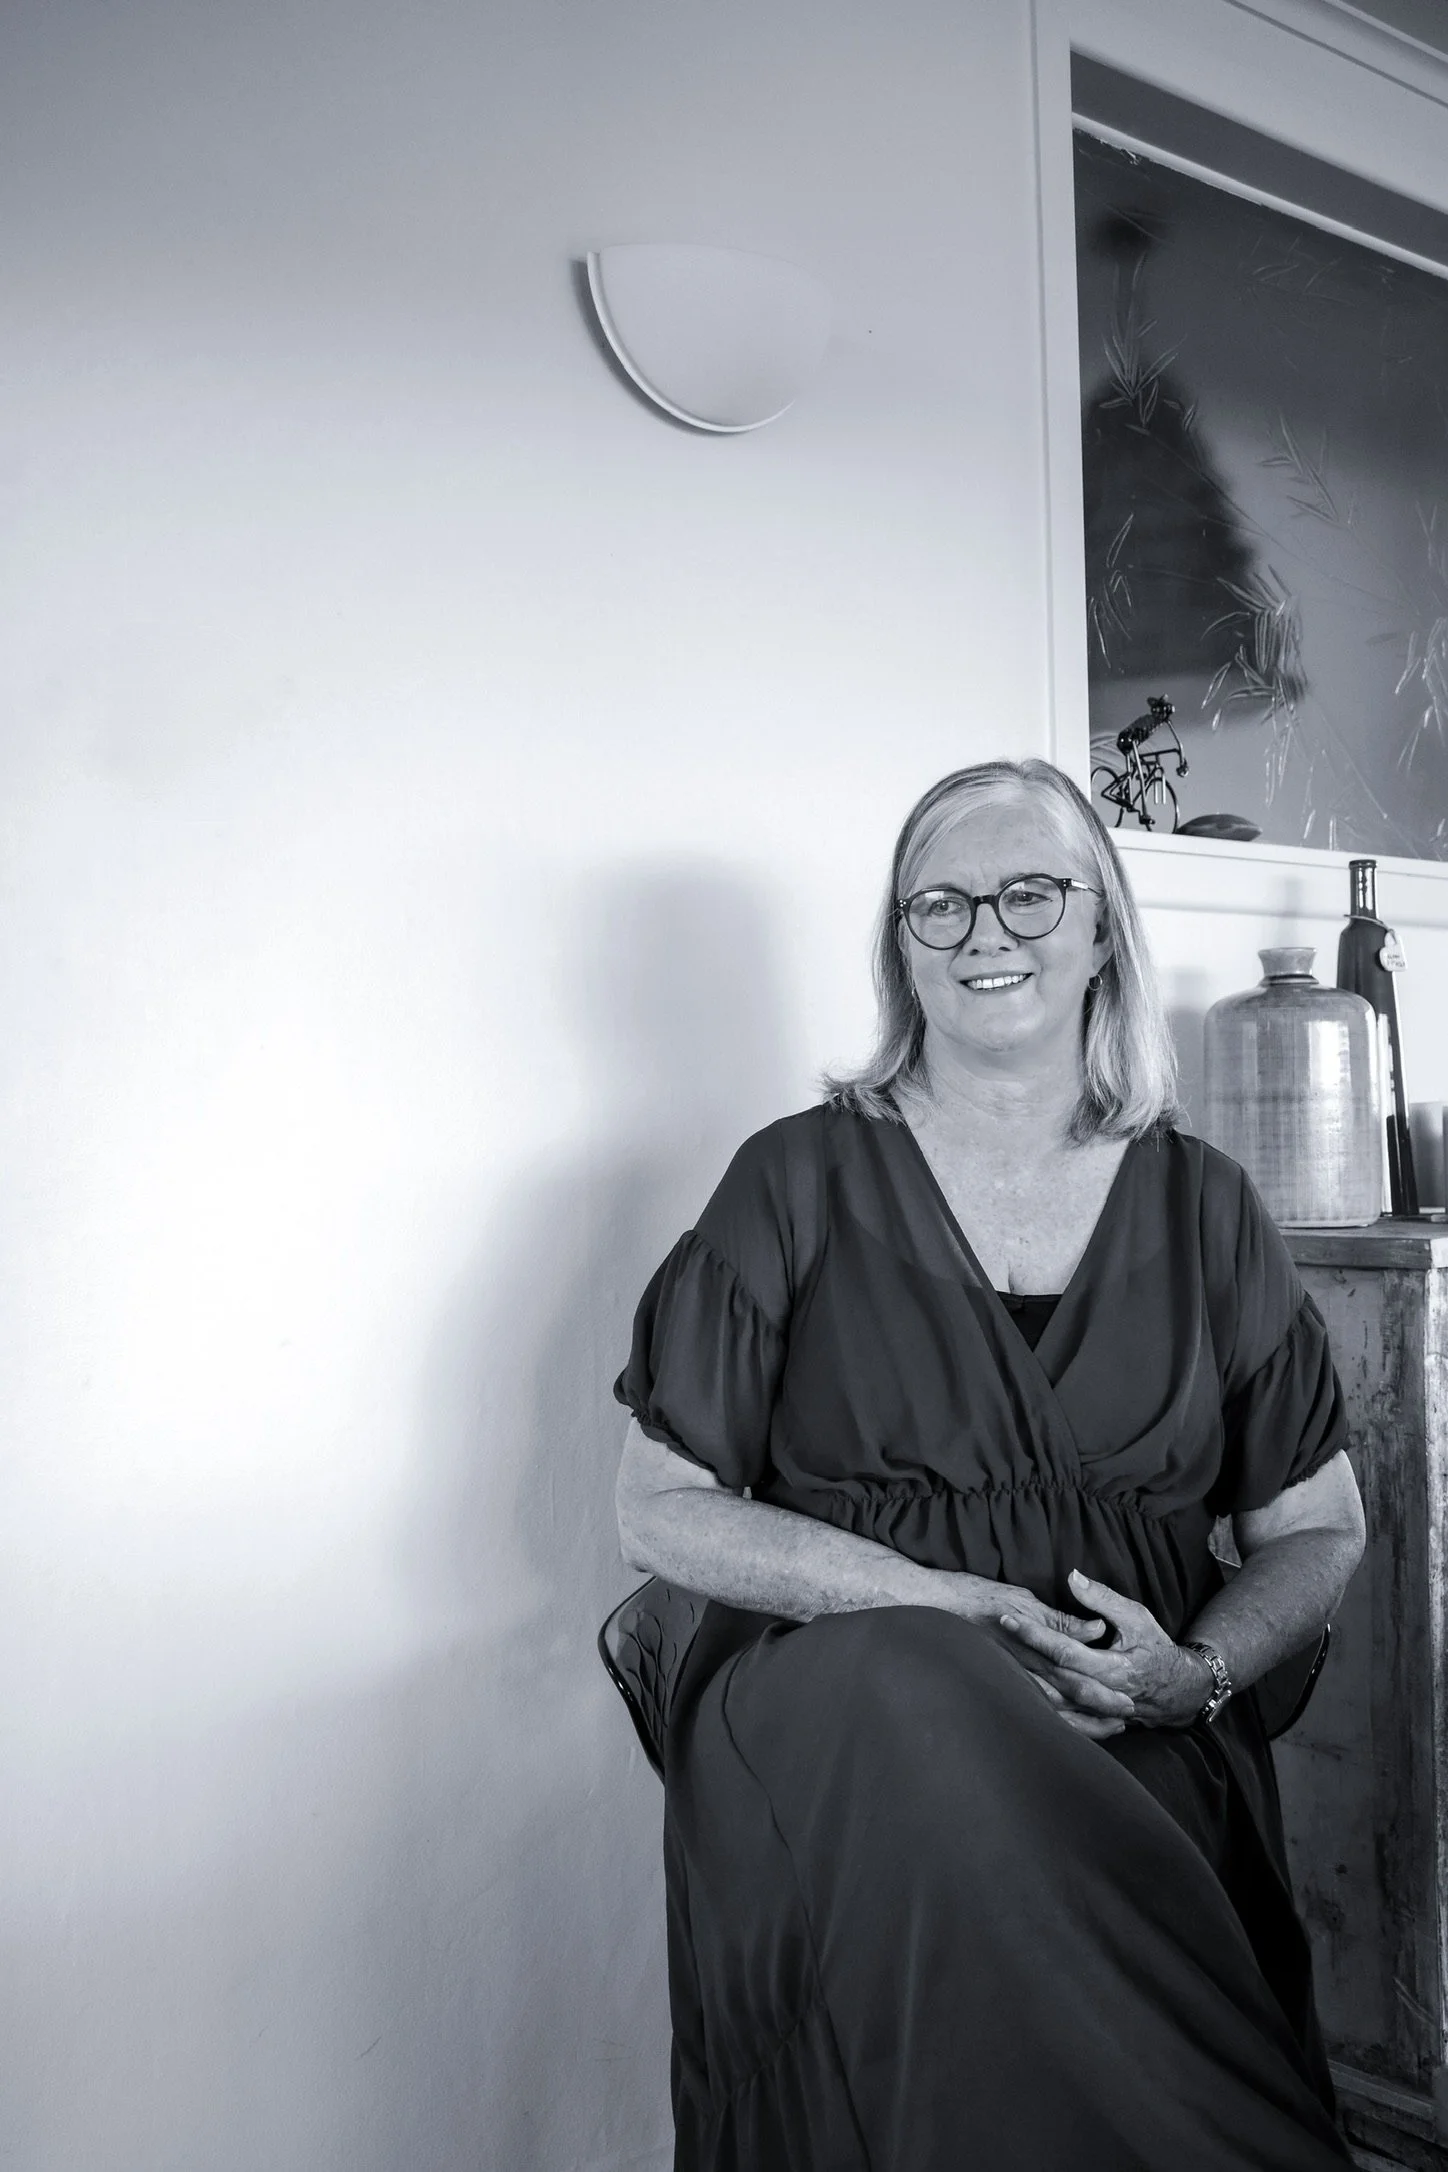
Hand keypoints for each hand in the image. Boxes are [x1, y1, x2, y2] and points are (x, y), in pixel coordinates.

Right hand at [930, 1570, 1136, 1738]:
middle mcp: (1022, 1669)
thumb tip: (1094, 1630)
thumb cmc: (972, 1597)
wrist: (929, 1605)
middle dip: (1100, 1711)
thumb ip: (1057, 1619)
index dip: (1103, 1689)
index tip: (1128, 1699)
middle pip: (1068, 1697)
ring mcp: (1008, 1680)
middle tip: (1128, 1719)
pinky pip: (1030, 1711)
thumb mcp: (1019, 1599)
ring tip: (1109, 1729)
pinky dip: (1056, 1723)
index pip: (1075, 1673)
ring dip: (1083, 1722)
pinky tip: (1071, 1728)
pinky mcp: (998, 1685)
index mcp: (1031, 1646)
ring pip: (1052, 1711)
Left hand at [997, 1569, 1209, 1730]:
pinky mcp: (1092, 1717)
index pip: (1064, 1651)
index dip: (1035, 1634)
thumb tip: (1072, 1577)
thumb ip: (1103, 1599)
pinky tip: (1017, 1690)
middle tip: (997, 1630)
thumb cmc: (1156, 1648)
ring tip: (997, 1658)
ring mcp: (1096, 1710)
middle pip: (1052, 1675)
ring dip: (1024, 1681)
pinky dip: (1039, 1705)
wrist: (1179, 1689)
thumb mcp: (1136, 1616)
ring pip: (1054, 1701)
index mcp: (1113, 1667)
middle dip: (1022, 1653)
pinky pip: (1062, 1716)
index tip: (1010, 1618)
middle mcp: (1102, 1693)